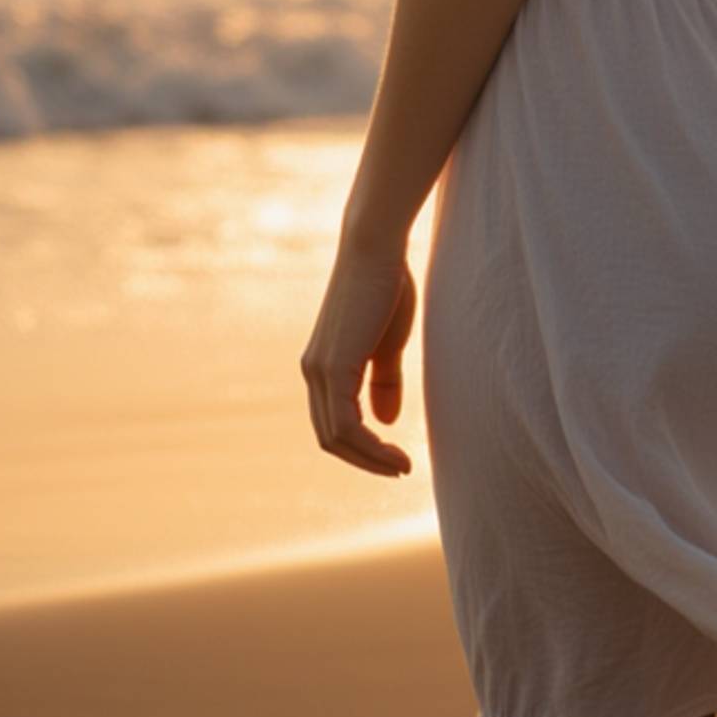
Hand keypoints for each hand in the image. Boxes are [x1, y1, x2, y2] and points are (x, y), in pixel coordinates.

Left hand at [300, 240, 417, 477]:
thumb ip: (383, 381)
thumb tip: (386, 422)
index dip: (363, 448)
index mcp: (323, 365)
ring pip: (335, 437)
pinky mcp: (333, 366)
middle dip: (366, 461)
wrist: (377, 247)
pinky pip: (346, 425)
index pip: (334, 423)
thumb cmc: (386, 285)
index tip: (397, 458)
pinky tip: (396, 449)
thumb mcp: (387, 342)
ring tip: (402, 466)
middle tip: (401, 469)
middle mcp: (313, 371)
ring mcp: (319, 370)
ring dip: (370, 459)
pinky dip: (370, 446)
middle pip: (330, 438)